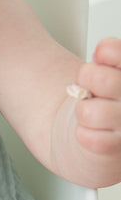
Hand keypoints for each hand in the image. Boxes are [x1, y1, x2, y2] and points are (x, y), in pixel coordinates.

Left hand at [74, 37, 120, 158]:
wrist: (103, 141)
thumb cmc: (106, 102)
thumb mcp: (109, 73)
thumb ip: (109, 57)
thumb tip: (103, 51)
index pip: (112, 51)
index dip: (104, 53)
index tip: (101, 61)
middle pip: (103, 80)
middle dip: (86, 80)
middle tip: (90, 88)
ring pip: (89, 112)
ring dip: (82, 112)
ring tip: (91, 113)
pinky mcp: (117, 149)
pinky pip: (88, 138)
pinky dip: (82, 133)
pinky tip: (91, 131)